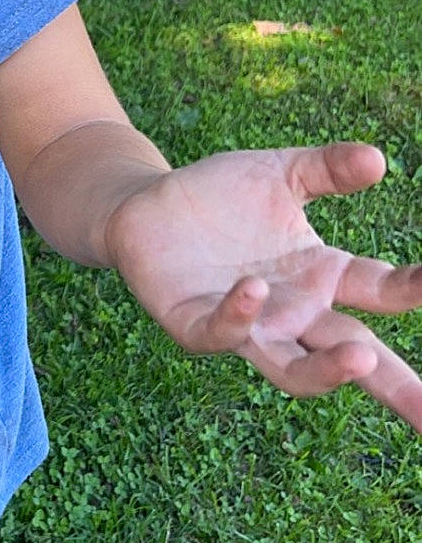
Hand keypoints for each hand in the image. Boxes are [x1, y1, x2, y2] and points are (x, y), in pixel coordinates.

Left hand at [104, 142, 421, 431]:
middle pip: (351, 355)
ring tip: (362, 357)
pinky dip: (240, 315)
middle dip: (391, 382)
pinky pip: (221, 334)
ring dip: (327, 371)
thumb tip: (379, 159)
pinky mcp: (194, 324)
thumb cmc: (222, 196)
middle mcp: (291, 312)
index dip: (412, 288)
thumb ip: (328, 168)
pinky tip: (254, 288)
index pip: (380, 291)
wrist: (147, 205)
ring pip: (292, 369)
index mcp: (321, 276)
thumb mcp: (282, 171)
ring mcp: (246, 326)